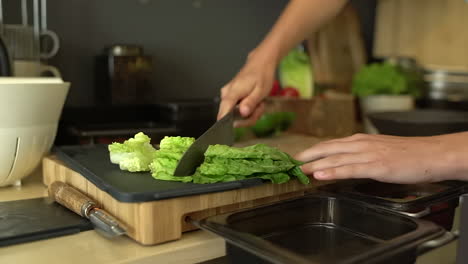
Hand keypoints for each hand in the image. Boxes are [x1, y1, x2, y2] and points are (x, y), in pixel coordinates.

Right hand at [217, 51, 275, 126]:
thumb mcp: (261, 90)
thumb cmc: (262, 75)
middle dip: (247, 118)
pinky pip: (236, 109)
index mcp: (233, 92)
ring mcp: (227, 95)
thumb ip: (250, 102)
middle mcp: (226, 94)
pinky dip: (248, 109)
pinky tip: (255, 103)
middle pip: (230, 117)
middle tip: (259, 109)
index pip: (223, 112)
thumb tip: (243, 113)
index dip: (228, 123)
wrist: (260, 63)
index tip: (234, 128)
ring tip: (259, 104)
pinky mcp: (230, 97)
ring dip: (250, 113)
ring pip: (235, 114)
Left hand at [294, 133, 467, 183]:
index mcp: (359, 140)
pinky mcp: (376, 166)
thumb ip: (358, 155)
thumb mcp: (377, 150)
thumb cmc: (406, 154)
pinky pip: (350, 169)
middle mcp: (360, 144)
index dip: (311, 151)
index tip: (296, 157)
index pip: (329, 144)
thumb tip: (341, 161)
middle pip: (326, 149)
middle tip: (289, 164)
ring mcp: (367, 154)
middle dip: (306, 156)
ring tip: (298, 170)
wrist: (431, 153)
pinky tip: (321, 175)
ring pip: (335, 158)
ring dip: (314, 165)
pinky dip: (334, 171)